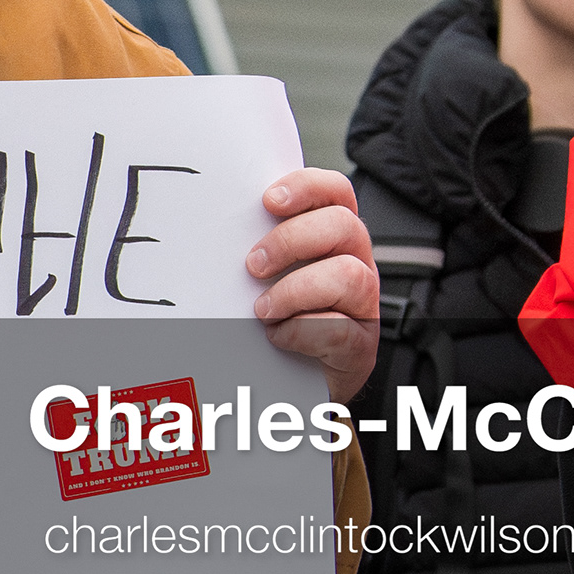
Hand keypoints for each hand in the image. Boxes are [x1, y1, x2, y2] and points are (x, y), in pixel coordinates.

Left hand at [252, 170, 378, 403]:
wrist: (292, 385)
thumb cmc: (274, 320)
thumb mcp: (266, 277)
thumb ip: (257, 249)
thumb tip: (210, 226)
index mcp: (333, 240)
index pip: (337, 193)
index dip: (308, 187)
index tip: (269, 201)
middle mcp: (357, 265)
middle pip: (344, 226)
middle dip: (291, 241)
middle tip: (253, 266)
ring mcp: (363, 307)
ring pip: (349, 277)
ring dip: (296, 290)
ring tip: (262, 310)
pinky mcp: (359, 348)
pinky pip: (340, 329)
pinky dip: (301, 331)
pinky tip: (277, 337)